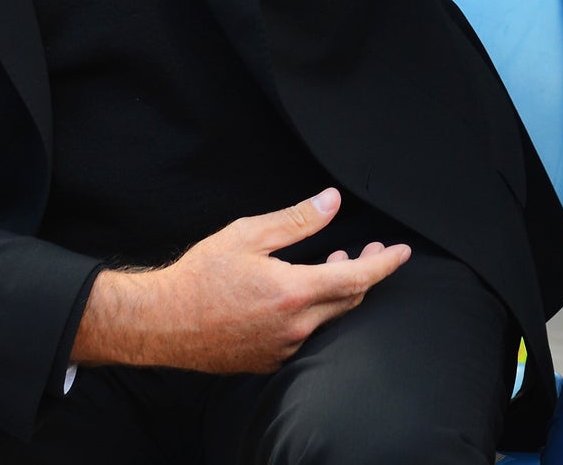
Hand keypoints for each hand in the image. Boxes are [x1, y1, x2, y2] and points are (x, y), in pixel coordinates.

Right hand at [72, 189, 410, 372]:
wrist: (159, 323)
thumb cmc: (199, 276)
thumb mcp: (248, 235)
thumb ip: (296, 220)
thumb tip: (331, 201)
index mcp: (293, 293)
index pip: (358, 279)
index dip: (385, 263)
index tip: (403, 252)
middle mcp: (294, 327)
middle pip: (349, 301)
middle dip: (364, 273)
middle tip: (364, 250)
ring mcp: (282, 348)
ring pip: (329, 320)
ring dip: (338, 291)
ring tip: (332, 264)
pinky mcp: (268, 361)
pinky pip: (306, 337)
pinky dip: (316, 312)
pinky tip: (303, 294)